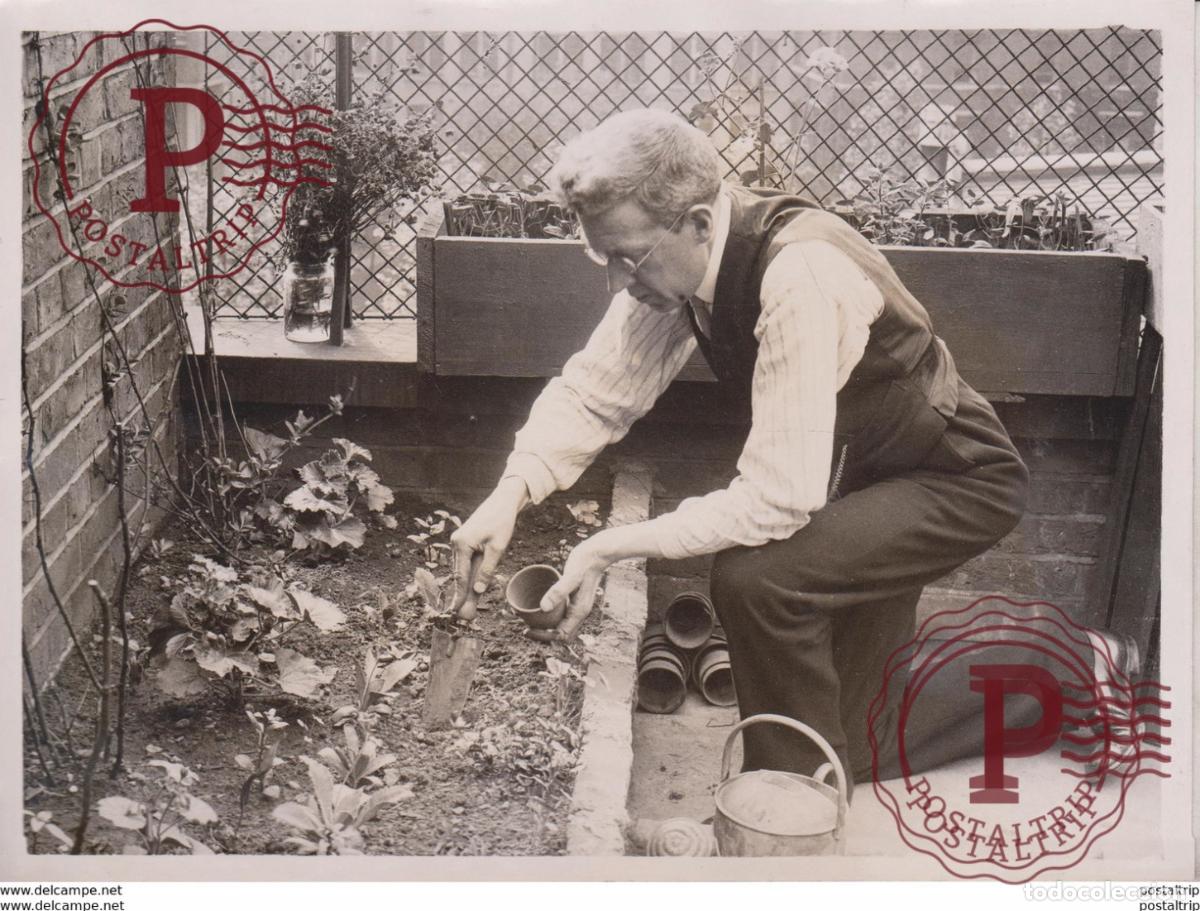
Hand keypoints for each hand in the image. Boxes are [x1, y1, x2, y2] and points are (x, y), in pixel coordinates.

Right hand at [450, 477, 528, 619]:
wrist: (503, 501)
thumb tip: (477, 590)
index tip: (456, 612)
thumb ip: (486, 570)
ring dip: (465, 588)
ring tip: (466, 609)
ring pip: (461, 570)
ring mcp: (459, 542)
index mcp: (461, 544)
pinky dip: (468, 576)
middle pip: (458, 575)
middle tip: (462, 616)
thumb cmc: (502, 522)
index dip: (459, 596)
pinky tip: (470, 590)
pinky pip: (465, 563)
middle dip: (461, 596)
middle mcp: (456, 543)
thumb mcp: (497, 548)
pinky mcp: (465, 541)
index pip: (460, 576)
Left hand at [527, 536, 611, 642]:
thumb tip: (543, 608)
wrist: (597, 553)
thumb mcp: (571, 576)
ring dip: (546, 627)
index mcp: (579, 612)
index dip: (544, 637)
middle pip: (561, 633)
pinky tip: (539, 607)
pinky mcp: (573, 598)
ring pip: (561, 624)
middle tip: (526, 629)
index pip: (561, 634)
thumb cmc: (585, 563)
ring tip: (529, 621)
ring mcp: (577, 606)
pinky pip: (561, 613)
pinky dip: (549, 616)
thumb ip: (558, 591)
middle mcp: (579, 612)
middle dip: (544, 635)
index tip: (528, 631)